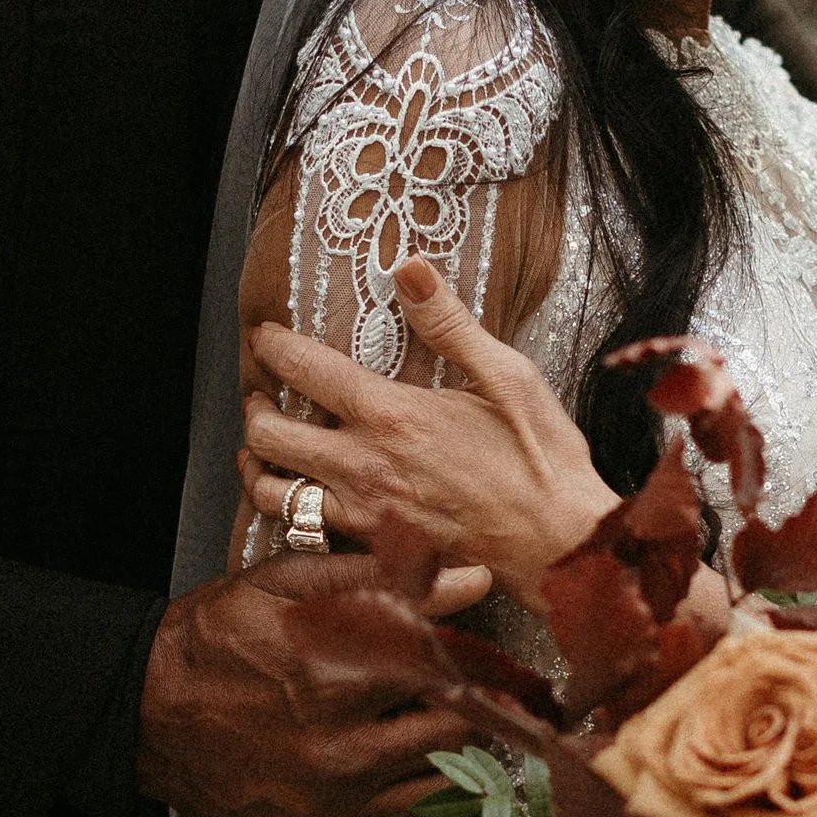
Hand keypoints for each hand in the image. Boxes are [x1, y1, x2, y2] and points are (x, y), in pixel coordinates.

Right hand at [134, 548, 475, 816]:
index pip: (456, 678)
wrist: (142, 713)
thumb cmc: (216, 645)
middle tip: (427, 703)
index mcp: (338, 681)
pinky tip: (392, 802)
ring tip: (406, 745)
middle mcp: (341, 758)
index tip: (449, 660)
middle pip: (459, 741)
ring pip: (445, 800)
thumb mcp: (289, 586)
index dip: (461, 665)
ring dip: (440, 771)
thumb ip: (384, 576)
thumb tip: (471, 580)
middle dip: (454, 714)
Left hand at [243, 259, 615, 607]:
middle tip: (263, 393)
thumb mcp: (508, 377)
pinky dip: (290, 510)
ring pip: (274, 492)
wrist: (560, 544)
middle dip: (256, 407)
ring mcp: (365, 513)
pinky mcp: (374, 549)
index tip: (266, 335)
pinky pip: (304, 533)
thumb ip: (450, 324)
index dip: (274, 346)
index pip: (305, 370)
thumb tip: (409, 267)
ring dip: (261, 464)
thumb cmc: (541, 461)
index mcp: (393, 416)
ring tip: (268, 446)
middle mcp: (365, 466)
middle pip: (269, 434)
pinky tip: (304, 494)